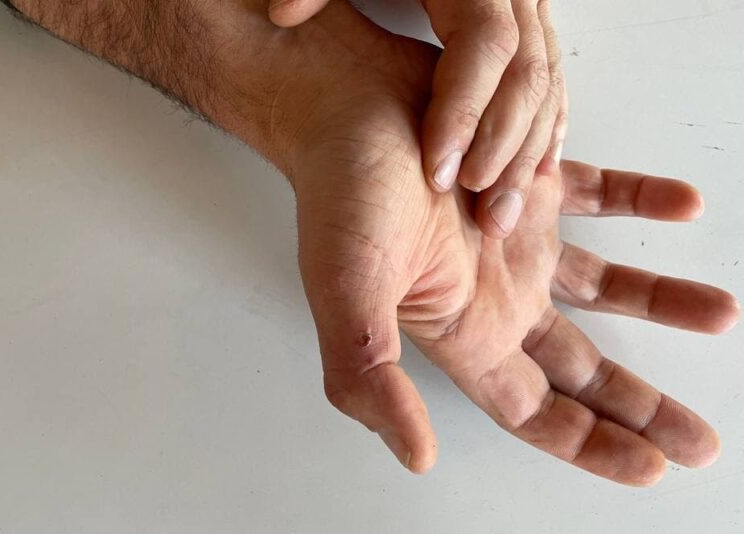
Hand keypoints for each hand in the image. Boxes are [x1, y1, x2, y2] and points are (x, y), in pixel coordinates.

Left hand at [271, 0, 567, 238]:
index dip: (464, 111)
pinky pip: (548, 83)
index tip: (436, 168)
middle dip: (501, 146)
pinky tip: (528, 176)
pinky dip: (540, 132)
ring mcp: (524, 12)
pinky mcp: (526, 30)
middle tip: (472, 201)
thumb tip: (285, 12)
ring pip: (544, 86)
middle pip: (525, 74)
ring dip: (525, 155)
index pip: (485, 45)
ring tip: (496, 215)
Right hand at [286, 8, 737, 483]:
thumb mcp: (349, 295)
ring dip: (661, 301)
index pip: (535, 410)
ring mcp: (515, 236)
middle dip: (639, 407)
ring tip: (719, 313)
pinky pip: (598, 195)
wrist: (342, 99)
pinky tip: (679, 205)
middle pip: (580, 369)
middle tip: (697, 440)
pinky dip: (642, 202)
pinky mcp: (527, 177)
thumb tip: (416, 455)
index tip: (649, 467)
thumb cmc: (339, 193)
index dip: (590, 445)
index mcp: (460, 329)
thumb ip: (372, 380)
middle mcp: (493, 291)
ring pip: (604, 285)